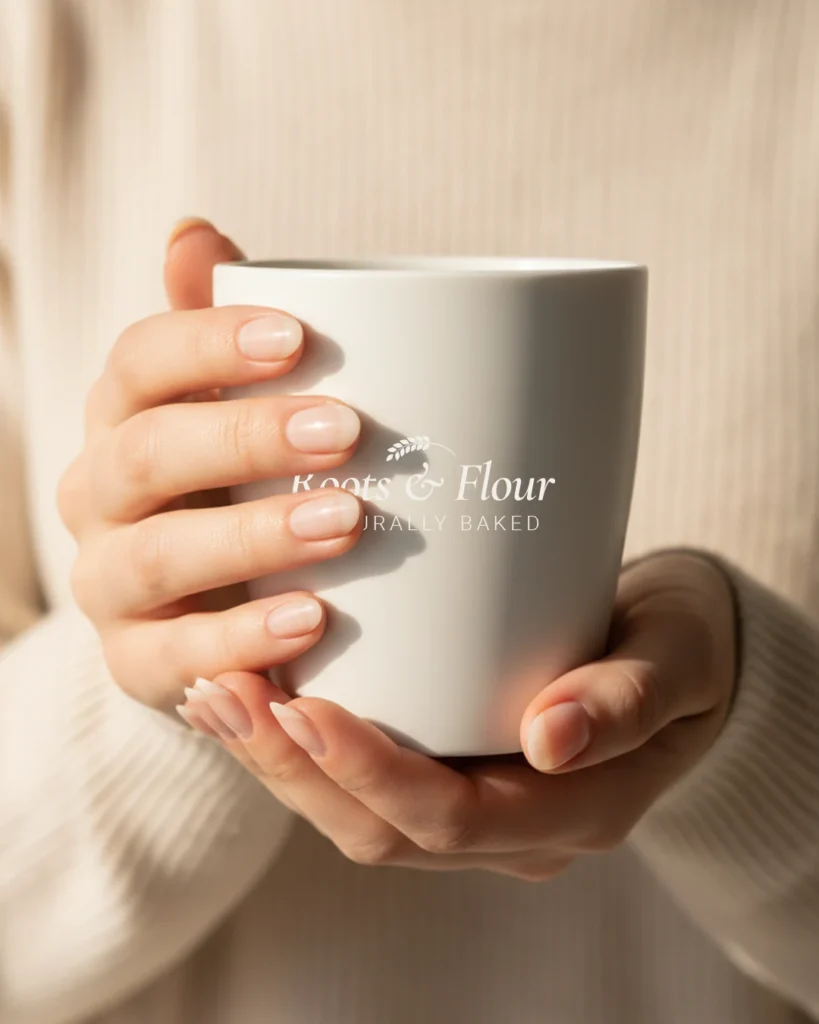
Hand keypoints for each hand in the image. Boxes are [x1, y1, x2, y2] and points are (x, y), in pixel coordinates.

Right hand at [58, 218, 362, 711]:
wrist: (215, 606)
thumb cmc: (238, 487)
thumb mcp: (236, 408)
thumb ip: (220, 332)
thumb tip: (194, 231)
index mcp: (124, 417)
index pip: (139, 362)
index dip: (207, 342)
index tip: (299, 335)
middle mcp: (98, 494)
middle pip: (145, 454)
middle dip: (244, 438)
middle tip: (347, 433)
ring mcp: (108, 582)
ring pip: (156, 555)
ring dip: (251, 537)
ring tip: (347, 523)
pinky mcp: (135, 662)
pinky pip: (175, 656)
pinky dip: (240, 641)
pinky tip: (311, 623)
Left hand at [176, 551, 736, 878]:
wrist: (679, 651)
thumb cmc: (681, 647)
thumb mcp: (676, 660)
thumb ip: (628, 700)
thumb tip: (553, 739)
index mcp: (569, 814)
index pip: (447, 819)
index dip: (368, 771)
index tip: (301, 705)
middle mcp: (509, 828)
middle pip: (380, 828)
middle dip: (293, 767)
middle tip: (226, 691)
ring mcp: (474, 804)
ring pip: (355, 811)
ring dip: (279, 758)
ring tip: (215, 691)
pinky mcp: (448, 766)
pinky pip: (359, 776)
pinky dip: (298, 741)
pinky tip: (251, 689)